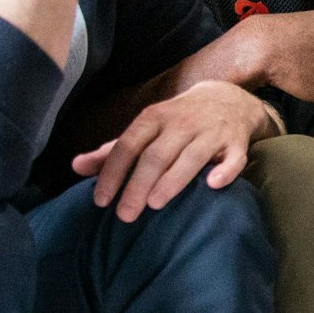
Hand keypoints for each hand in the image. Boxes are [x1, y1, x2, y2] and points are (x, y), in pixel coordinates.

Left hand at [71, 80, 274, 222]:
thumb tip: (76, 167)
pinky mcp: (237, 142)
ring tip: (156, 204)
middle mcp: (182, 123)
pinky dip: (225, 171)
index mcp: (155, 118)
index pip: (128, 145)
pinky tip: (214, 185)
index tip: (101, 200)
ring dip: (173, 180)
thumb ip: (113, 150)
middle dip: (138, 185)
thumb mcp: (146, 128)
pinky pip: (234, 158)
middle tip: (125, 215)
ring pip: (191, 156)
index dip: (113, 173)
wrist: (228, 97)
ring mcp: (211, 132)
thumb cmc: (178, 120)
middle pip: (156, 155)